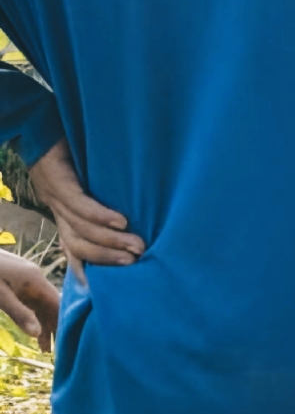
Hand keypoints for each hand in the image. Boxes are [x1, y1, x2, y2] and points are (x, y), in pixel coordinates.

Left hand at [0, 252, 57, 350]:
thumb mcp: (0, 296)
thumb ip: (19, 314)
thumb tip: (37, 334)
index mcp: (35, 280)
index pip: (58, 302)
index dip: (64, 320)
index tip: (67, 340)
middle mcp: (35, 278)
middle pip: (51, 304)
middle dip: (54, 326)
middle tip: (55, 351)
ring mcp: (25, 280)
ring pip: (40, 304)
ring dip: (43, 324)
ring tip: (43, 348)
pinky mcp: (16, 282)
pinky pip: (30, 301)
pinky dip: (33, 316)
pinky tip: (32, 327)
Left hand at [29, 142, 141, 280]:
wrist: (38, 126)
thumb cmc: (66, 150)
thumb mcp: (80, 178)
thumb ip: (97, 196)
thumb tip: (129, 213)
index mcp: (61, 212)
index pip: (73, 247)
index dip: (87, 268)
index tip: (106, 287)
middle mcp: (57, 210)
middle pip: (80, 245)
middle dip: (107, 258)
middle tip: (136, 263)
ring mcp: (57, 197)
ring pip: (83, 229)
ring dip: (110, 242)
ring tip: (137, 247)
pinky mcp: (61, 181)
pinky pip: (81, 205)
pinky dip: (102, 216)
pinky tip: (122, 222)